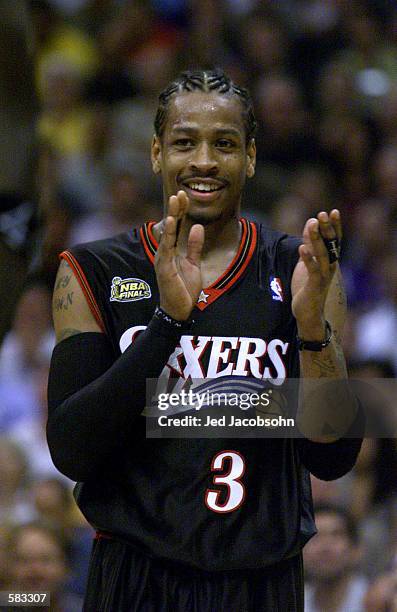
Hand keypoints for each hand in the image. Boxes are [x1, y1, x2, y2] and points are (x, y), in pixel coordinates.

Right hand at [155, 191, 203, 320]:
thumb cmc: (184, 289)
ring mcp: (163, 258)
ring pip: (168, 233)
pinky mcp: (164, 266)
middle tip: (180, 192)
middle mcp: (166, 251)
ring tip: (175, 200)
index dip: (181, 211)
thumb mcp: (194, 264)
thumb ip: (194, 246)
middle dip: (176, 209)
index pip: (177, 226)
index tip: (185, 196)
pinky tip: (172, 222)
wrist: (179, 310)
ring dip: (172, 216)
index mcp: (173, 250)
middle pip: (171, 226)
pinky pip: (167, 247)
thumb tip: (197, 227)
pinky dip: (169, 234)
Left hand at [292, 209, 341, 336]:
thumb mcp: (308, 261)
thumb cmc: (309, 286)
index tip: (332, 211)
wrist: (309, 313)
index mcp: (329, 260)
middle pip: (331, 244)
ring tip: (312, 224)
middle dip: (327, 228)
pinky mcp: (315, 286)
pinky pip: (313, 270)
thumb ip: (310, 243)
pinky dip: (308, 259)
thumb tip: (311, 222)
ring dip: (317, 239)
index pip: (335, 240)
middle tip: (323, 213)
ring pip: (322, 254)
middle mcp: (330, 266)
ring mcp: (324, 276)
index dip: (335, 226)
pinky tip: (302, 248)